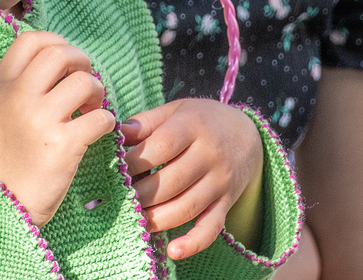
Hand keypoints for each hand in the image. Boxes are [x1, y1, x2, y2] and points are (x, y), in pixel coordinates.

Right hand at [0, 31, 116, 225]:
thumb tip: (58, 56)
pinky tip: (99, 131)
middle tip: (86, 84)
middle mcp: (17, 98)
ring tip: (92, 109)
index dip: (56, 42)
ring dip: (98, 92)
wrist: (0, 207)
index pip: (30, 40)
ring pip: (85, 82)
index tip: (66, 62)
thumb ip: (17, 84)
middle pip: (60, 53)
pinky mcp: (62, 146)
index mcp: (1, 87)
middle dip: (82, 62)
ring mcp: (39, 121)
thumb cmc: (6, 159)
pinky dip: (107, 121)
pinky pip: (100, 117)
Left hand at [121, 99, 264, 259]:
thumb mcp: (176, 110)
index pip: (162, 146)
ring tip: (136, 218)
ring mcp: (220, 181)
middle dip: (141, 194)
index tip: (118, 169)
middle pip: (172, 181)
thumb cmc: (202, 120)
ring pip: (186, 207)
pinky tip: (174, 250)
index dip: (136, 161)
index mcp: (193, 126)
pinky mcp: (226, 203)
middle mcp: (209, 154)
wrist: (247, 133)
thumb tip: (115, 134)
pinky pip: (211, 227)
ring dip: (157, 218)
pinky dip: (194, 242)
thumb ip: (146, 122)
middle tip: (121, 198)